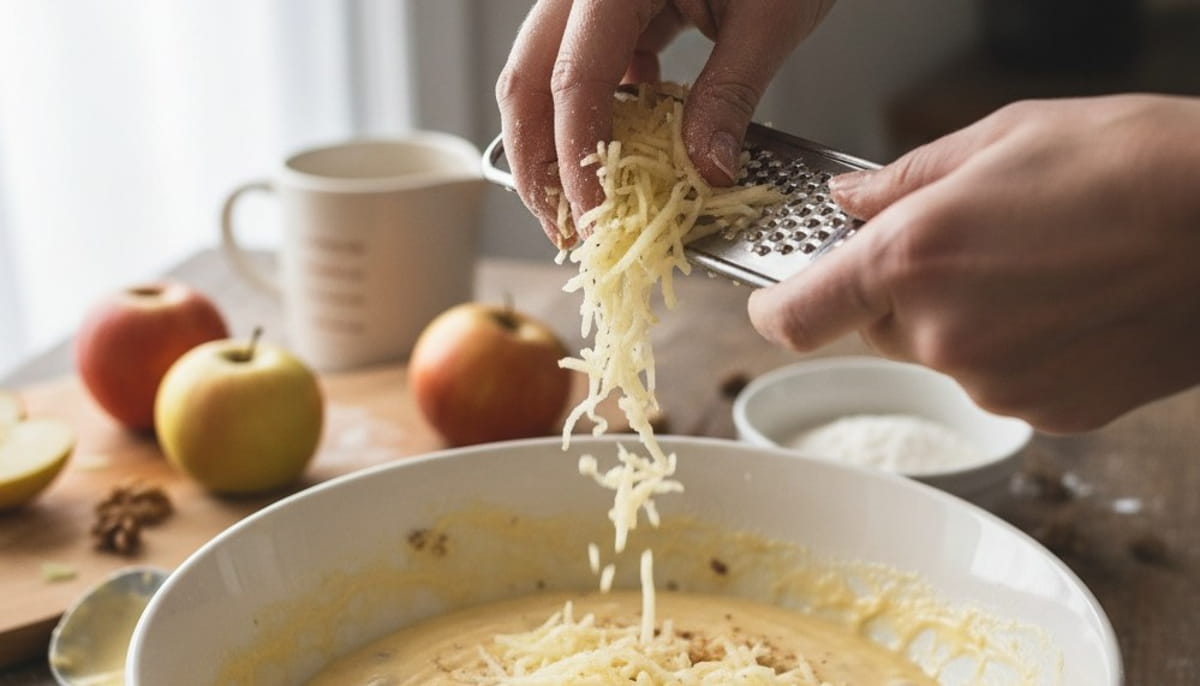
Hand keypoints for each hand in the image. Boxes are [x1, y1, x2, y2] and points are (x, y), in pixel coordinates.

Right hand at [496, 0, 834, 246]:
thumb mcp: (770, 15)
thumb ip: (731, 93)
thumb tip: (705, 170)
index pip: (573, 82)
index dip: (577, 160)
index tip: (595, 220)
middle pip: (528, 82)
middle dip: (538, 164)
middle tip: (563, 229)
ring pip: (545, 77)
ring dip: (556, 146)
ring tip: (581, 206)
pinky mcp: (613, 9)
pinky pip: (583, 67)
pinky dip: (594, 116)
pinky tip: (622, 149)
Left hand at [748, 94, 1199, 432]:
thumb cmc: (1129, 164)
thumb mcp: (1001, 138)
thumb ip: (903, 180)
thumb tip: (849, 201)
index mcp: (910, 260)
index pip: (794, 317)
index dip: (773, 308)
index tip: (773, 296)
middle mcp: (940, 334)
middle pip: (874, 329)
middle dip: (894, 293)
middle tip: (957, 245)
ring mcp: (993, 382)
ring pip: (939, 353)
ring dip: (961, 318)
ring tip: (1033, 266)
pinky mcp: (1043, 412)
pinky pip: (996, 379)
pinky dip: (1012, 348)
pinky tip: (1064, 304)